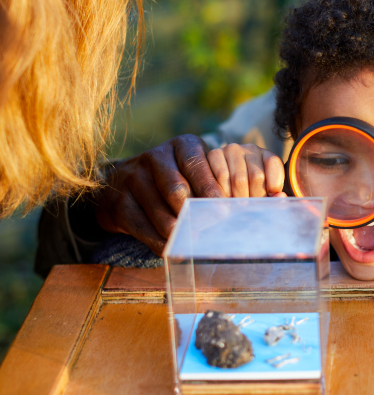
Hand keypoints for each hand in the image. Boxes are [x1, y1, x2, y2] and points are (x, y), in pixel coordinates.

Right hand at [93, 134, 223, 254]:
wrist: (121, 183)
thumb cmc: (174, 177)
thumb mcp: (193, 170)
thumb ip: (211, 184)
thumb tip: (231, 210)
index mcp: (181, 146)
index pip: (195, 164)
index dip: (209, 188)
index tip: (223, 209)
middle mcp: (155, 157)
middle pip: (176, 188)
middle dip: (194, 212)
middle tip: (210, 228)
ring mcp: (133, 179)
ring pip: (160, 210)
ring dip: (179, 230)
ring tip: (194, 241)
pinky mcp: (120, 203)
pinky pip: (143, 227)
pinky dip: (160, 242)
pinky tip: (173, 249)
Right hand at [207, 143, 284, 197]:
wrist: (222, 186)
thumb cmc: (250, 193)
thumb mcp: (265, 194)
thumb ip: (275, 196)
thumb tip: (280, 196)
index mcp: (268, 156)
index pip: (274, 164)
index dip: (273, 185)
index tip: (269, 196)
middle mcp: (251, 149)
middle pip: (257, 176)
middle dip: (254, 197)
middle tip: (250, 206)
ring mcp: (232, 150)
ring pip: (239, 178)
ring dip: (239, 197)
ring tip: (238, 204)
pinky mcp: (215, 154)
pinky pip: (222, 175)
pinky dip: (225, 191)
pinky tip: (226, 196)